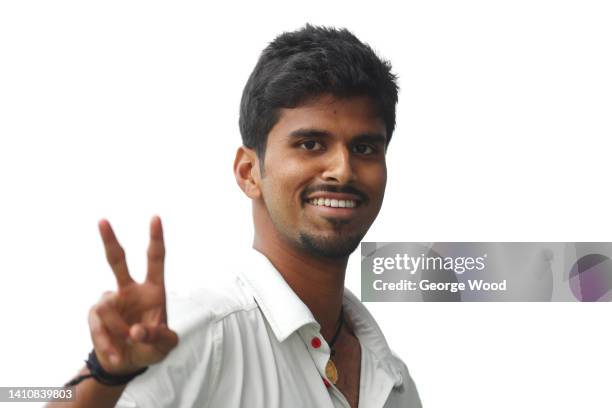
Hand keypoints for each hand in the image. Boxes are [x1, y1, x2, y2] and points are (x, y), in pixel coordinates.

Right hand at [88, 215, 178, 374]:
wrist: (127, 363)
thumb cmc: (151, 346)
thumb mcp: (165, 345)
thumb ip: (158, 337)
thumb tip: (136, 331)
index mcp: (153, 290)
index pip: (155, 260)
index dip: (156, 239)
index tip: (155, 218)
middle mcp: (130, 290)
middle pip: (117, 261)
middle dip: (109, 241)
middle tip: (102, 221)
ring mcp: (110, 301)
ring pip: (108, 309)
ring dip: (119, 332)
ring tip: (128, 347)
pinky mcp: (96, 316)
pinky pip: (99, 327)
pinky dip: (108, 343)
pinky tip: (116, 354)